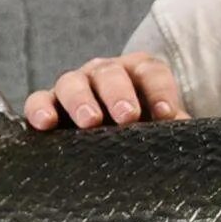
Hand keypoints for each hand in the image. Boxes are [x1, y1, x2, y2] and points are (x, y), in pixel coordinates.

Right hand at [24, 54, 183, 130]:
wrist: (114, 148)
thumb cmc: (145, 133)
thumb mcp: (162, 130)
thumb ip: (173, 131)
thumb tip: (181, 139)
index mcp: (139, 74)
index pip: (151, 73)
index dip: (160, 90)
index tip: (166, 114)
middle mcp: (105, 74)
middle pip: (111, 74)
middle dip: (119, 94)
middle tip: (127, 117)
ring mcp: (75, 86)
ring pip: (72, 83)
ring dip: (81, 101)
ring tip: (90, 121)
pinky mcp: (48, 104)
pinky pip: (38, 100)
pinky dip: (40, 109)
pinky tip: (45, 123)